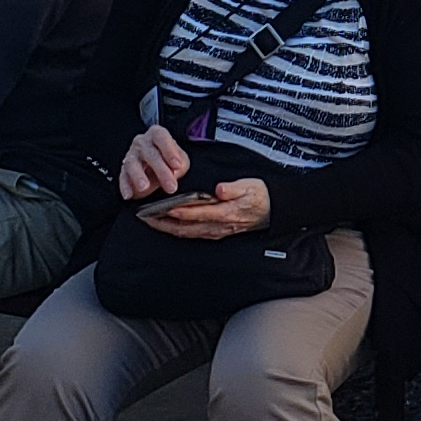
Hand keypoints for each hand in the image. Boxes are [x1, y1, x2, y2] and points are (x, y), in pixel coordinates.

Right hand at [120, 122, 188, 202]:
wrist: (156, 168)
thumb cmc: (169, 160)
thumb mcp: (181, 160)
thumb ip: (181, 163)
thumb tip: (175, 171)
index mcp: (157, 135)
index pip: (161, 137)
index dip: (169, 150)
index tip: (177, 165)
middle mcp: (142, 143)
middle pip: (149, 153)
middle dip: (161, 171)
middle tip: (170, 186)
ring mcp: (131, 155)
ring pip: (132, 164)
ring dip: (138, 176)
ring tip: (144, 187)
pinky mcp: (124, 170)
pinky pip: (123, 177)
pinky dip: (125, 186)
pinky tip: (129, 194)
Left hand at [136, 173, 272, 239]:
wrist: (274, 210)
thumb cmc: (261, 197)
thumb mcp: (251, 186)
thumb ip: (234, 188)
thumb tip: (220, 189)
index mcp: (226, 213)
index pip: (197, 213)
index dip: (179, 211)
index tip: (164, 208)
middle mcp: (218, 226)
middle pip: (186, 227)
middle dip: (163, 223)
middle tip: (146, 218)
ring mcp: (216, 231)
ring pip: (186, 233)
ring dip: (167, 228)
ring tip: (151, 222)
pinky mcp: (215, 232)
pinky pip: (192, 234)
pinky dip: (177, 230)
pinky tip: (169, 226)